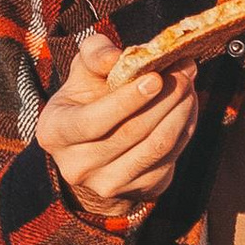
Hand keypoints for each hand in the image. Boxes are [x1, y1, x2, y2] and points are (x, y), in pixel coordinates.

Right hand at [35, 26, 199, 222]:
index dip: (126, 101)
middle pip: (130, 133)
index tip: (156, 77)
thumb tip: (116, 57)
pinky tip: (187, 107)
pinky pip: (170, 159)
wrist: (94, 145)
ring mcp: (108, 184)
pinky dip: (185, 129)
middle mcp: (77, 166)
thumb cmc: (88, 97)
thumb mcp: (83, 71)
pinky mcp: (139, 190)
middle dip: (164, 99)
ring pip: (155, 148)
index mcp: (55, 133)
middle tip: (186, 71)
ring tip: (189, 85)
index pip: (92, 122)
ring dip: (180, 113)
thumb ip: (95, 53)